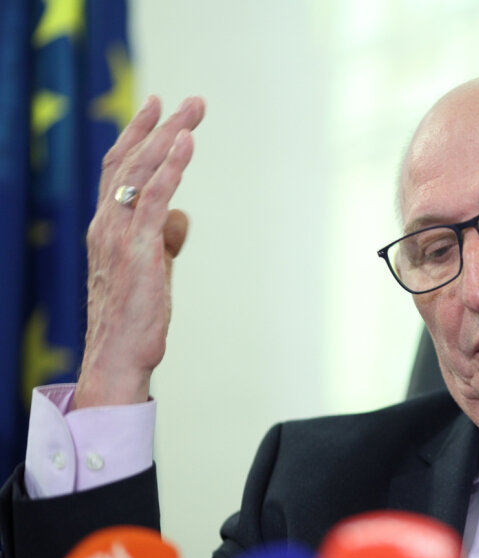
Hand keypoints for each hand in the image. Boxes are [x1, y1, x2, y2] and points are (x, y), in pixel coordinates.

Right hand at [74, 96, 204, 408]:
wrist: (119, 355)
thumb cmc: (136, 315)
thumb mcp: (152, 268)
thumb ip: (163, 239)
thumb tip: (180, 217)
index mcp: (107, 226)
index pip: (118, 169)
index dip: (136, 135)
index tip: (157, 107)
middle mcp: (106, 224)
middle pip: (130, 161)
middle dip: (160, 126)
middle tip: (191, 101)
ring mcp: (119, 236)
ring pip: (141, 172)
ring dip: (169, 136)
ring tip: (193, 111)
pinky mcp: (139, 251)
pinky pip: (155, 200)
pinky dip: (170, 168)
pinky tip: (186, 144)